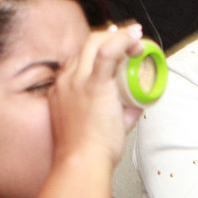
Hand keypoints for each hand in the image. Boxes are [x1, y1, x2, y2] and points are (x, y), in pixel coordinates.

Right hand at [49, 23, 144, 167]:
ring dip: (118, 37)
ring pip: (95, 43)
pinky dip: (122, 42)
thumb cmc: (85, 152)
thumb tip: (136, 100)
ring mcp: (77, 81)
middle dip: (109, 36)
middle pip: (86, 44)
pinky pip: (107, 53)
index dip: (98, 45)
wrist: (80, 162)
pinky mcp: (93, 85)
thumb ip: (116, 109)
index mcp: (62, 88)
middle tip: (129, 37)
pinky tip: (134, 39)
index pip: (78, 56)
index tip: (113, 40)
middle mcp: (67, 80)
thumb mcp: (93, 125)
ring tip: (136, 38)